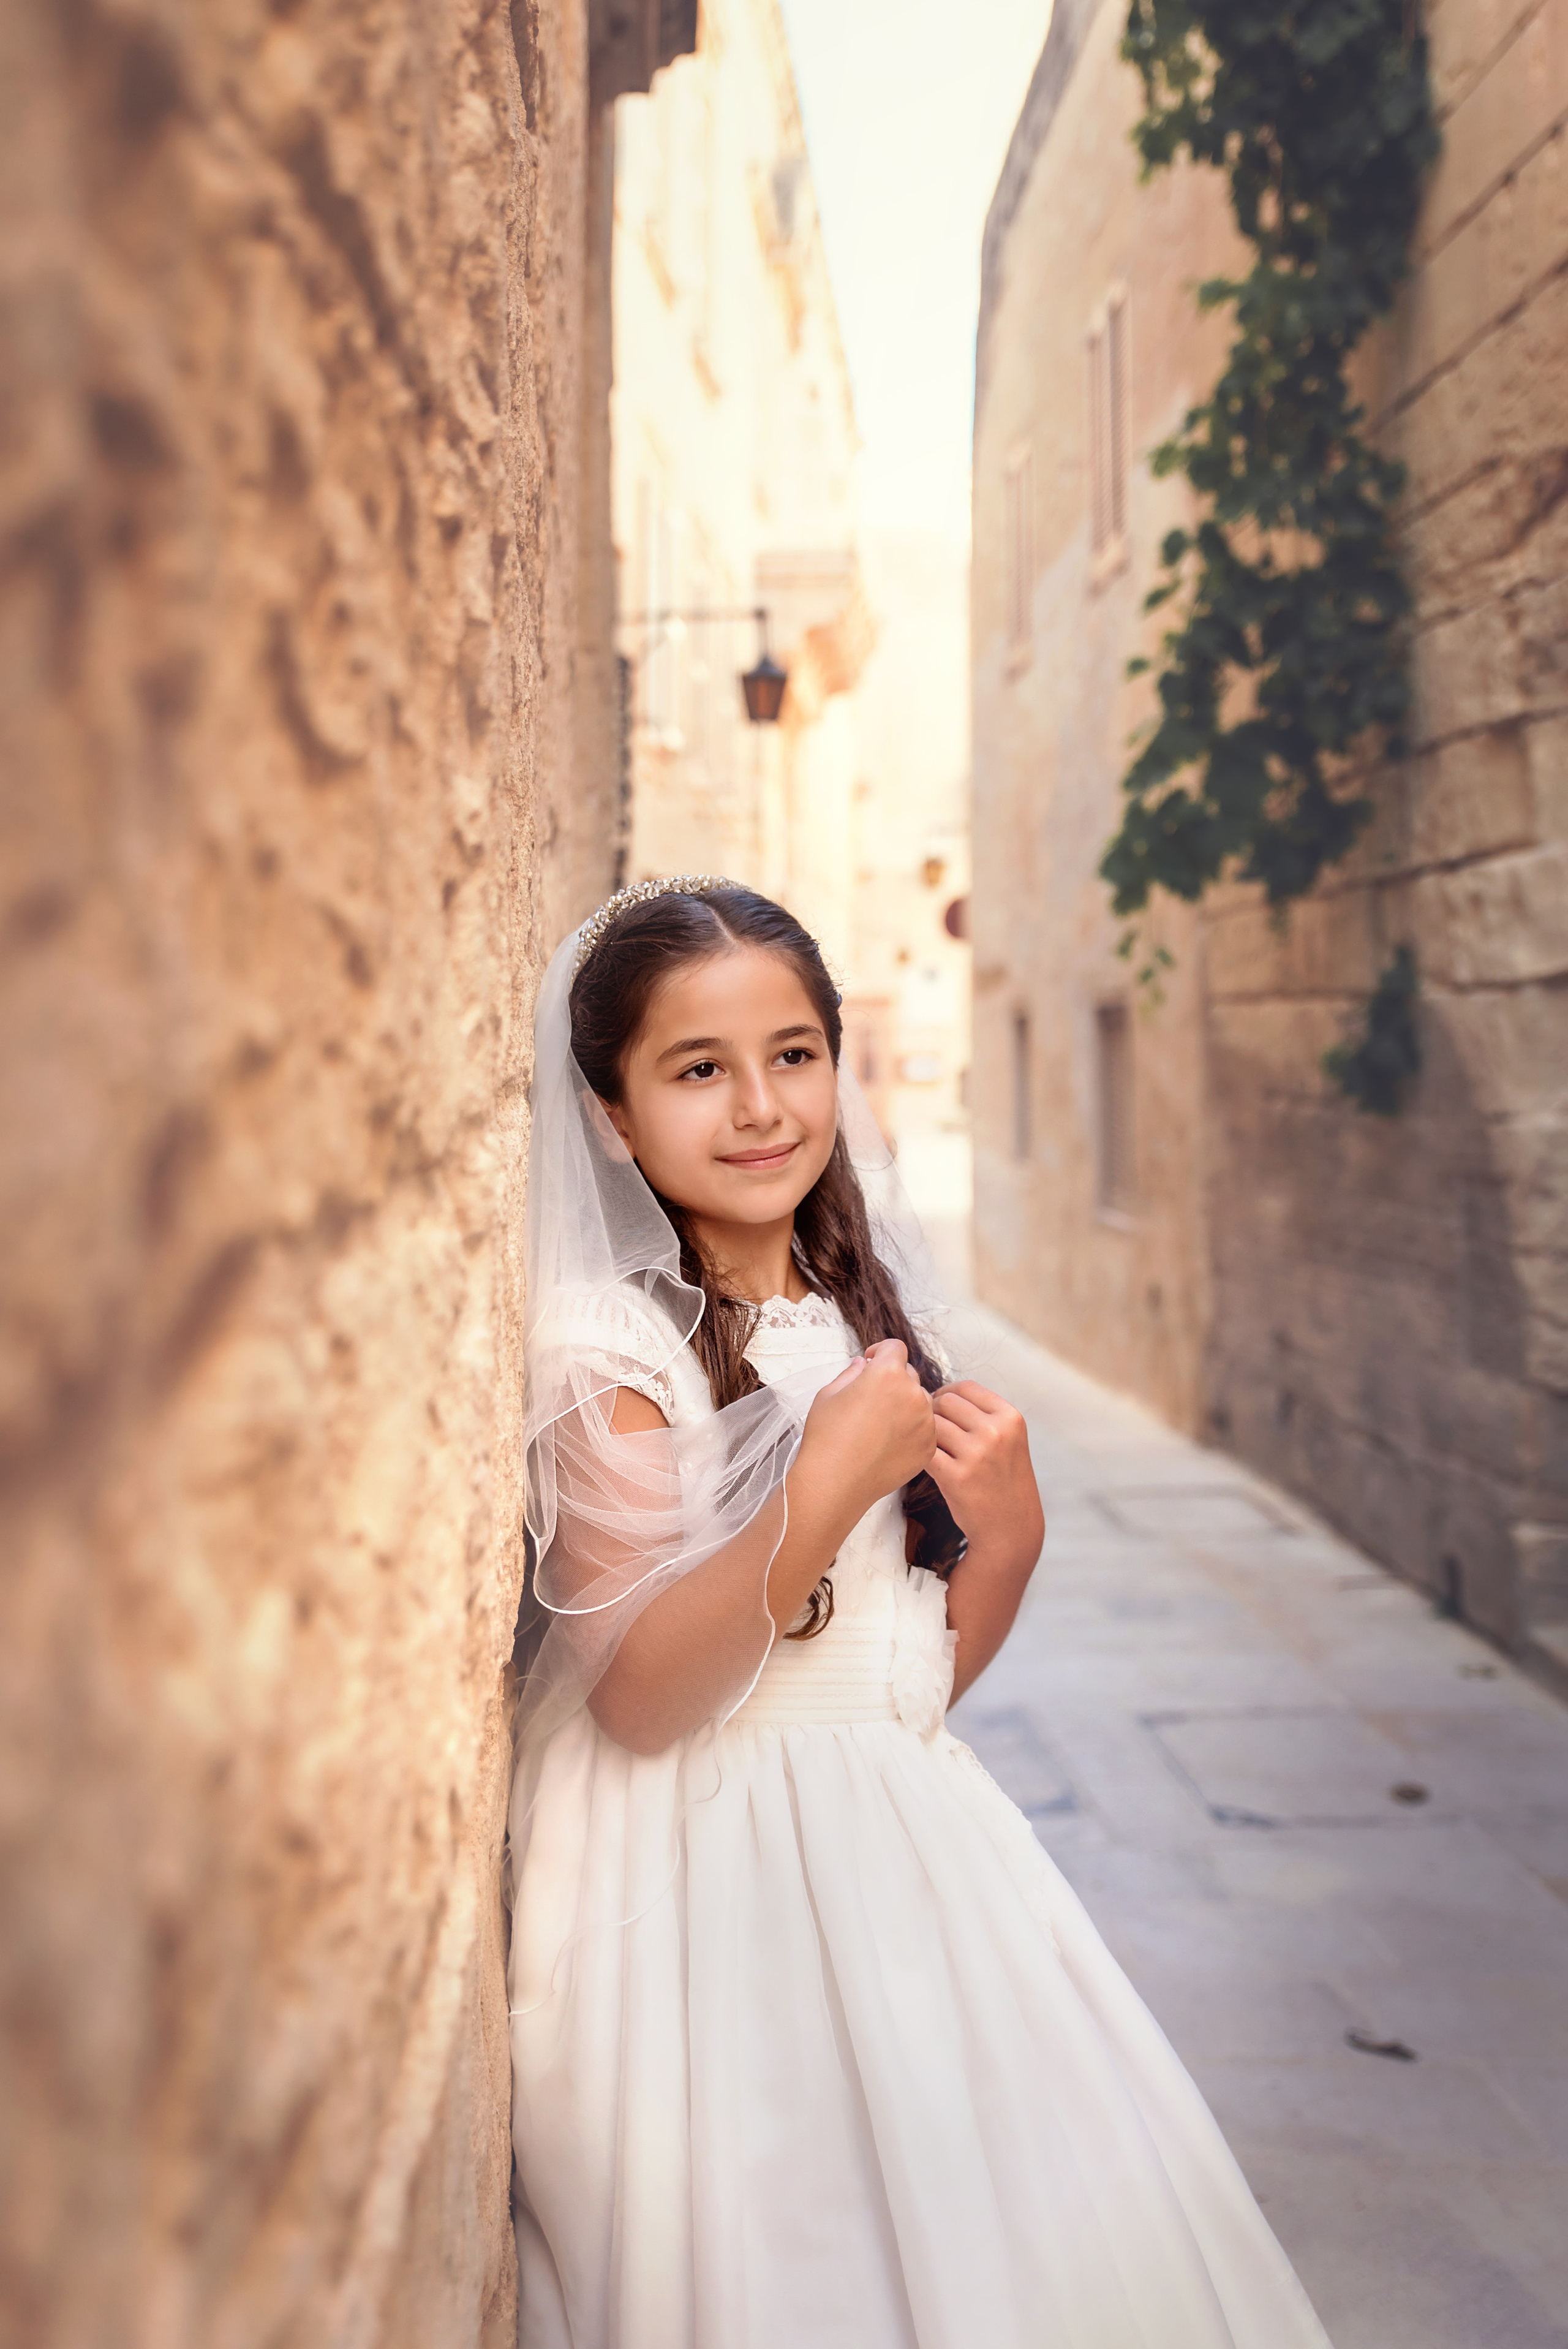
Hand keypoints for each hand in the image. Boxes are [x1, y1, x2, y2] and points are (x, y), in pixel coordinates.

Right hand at [800, 1338, 934, 1517]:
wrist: (835, 1483)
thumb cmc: (826, 1437)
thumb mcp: (829, 1394)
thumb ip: (852, 1373)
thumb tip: (865, 1365)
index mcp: (888, 1374)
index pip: (896, 1348)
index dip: (882, 1351)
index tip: (873, 1362)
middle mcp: (913, 1394)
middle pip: (909, 1375)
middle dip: (893, 1380)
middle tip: (872, 1399)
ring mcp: (924, 1422)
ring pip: (920, 1402)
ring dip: (905, 1405)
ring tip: (881, 1425)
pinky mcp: (928, 1447)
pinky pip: (925, 1428)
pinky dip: (912, 1430)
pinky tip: (889, 1443)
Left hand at [927, 1382, 1042, 1559]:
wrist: (1011, 1528)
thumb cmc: (1003, 1481)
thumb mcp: (1008, 1440)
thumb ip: (982, 1415)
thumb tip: (938, 1394)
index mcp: (1010, 1417)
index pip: (966, 1387)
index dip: (946, 1394)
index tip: (940, 1407)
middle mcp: (996, 1432)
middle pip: (945, 1402)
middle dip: (933, 1413)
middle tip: (932, 1431)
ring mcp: (976, 1454)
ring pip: (931, 1425)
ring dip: (926, 1434)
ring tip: (931, 1448)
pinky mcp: (956, 1477)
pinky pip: (925, 1451)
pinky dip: (921, 1454)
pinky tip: (927, 1463)